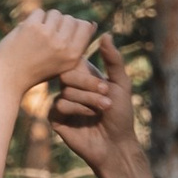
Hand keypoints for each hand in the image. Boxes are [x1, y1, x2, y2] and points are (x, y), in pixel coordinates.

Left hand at [0, 7, 97, 94]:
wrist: (8, 78)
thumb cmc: (36, 70)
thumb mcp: (63, 62)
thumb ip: (77, 44)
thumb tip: (92, 23)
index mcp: (73, 55)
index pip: (85, 26)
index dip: (74, 26)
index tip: (62, 34)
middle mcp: (63, 45)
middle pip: (70, 18)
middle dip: (59, 24)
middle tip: (45, 38)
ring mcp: (48, 35)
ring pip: (55, 13)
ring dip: (45, 20)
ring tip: (36, 36)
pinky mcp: (33, 27)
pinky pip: (39, 12)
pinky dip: (32, 20)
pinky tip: (26, 33)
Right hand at [49, 33, 138, 176]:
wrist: (117, 144)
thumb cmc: (121, 115)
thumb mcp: (121, 84)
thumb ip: (113, 59)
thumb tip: (105, 34)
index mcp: (83, 76)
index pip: (73, 60)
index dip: (85, 66)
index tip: (104, 80)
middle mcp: (70, 87)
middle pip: (67, 73)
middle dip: (90, 84)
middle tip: (107, 94)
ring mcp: (62, 102)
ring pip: (66, 90)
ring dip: (88, 100)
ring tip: (102, 109)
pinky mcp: (56, 119)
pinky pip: (60, 105)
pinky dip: (76, 110)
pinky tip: (87, 118)